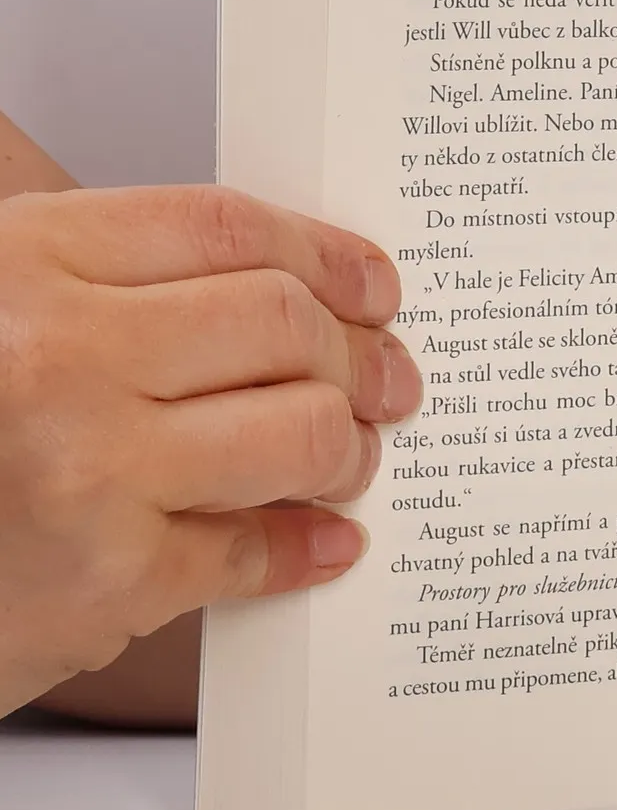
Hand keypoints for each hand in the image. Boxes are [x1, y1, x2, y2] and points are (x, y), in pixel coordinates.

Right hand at [0, 185, 419, 715]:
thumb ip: (102, 280)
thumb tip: (277, 280)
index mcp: (25, 263)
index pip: (228, 230)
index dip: (325, 253)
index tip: (374, 284)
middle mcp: (57, 356)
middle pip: (283, 326)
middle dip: (361, 354)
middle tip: (388, 378)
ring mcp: (85, 469)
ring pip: (296, 432)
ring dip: (347, 447)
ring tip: (350, 454)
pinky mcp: (104, 580)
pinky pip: (253, 550)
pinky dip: (308, 545)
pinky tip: (325, 540)